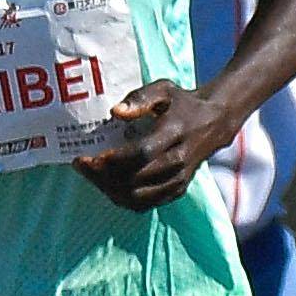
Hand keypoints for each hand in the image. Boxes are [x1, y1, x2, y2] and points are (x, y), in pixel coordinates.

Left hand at [71, 80, 236, 211]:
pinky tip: (107, 186)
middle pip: (136, 178)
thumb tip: (116, 112)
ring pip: (138, 196)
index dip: (113, 160)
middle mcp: (180, 159)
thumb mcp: (164, 90)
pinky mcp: (178, 190)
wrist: (215, 121)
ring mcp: (180, 178)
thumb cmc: (181, 103)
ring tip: (91, 175)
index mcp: (176, 133)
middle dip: (102, 176)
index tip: (88, 157)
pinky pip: (145, 204)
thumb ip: (140, 98)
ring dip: (108, 189)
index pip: (142, 153)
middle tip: (81, 165)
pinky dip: (122, 199)